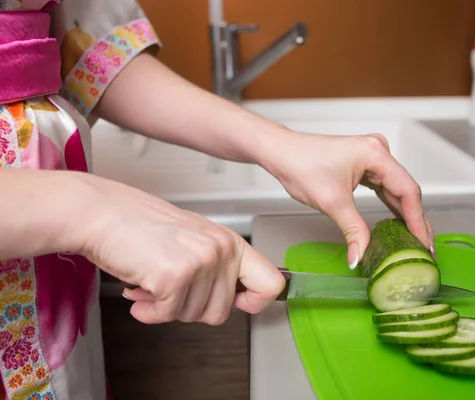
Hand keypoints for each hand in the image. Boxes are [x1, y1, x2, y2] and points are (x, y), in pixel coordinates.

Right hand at [80, 174, 284, 324]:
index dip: (256, 302)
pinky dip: (148, 311)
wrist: (101, 214)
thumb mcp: (193, 240)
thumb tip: (233, 300)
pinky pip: (166, 316)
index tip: (239, 304)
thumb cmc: (140, 225)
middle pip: (220, 312)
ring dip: (166, 306)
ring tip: (151, 279)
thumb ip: (216, 268)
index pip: (271, 283)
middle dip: (190, 307)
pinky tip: (139, 290)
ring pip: (192, 316)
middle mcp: (221, 250)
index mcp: (230, 242)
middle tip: (169, 287)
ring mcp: (200, 263)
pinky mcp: (175, 276)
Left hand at [261, 131, 433, 267]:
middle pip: (406, 191)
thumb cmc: (300, 164)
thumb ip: (353, 231)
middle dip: (416, 221)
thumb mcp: (331, 202)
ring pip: (397, 191)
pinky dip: (391, 207)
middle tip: (425, 250)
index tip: (424, 244)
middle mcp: (379, 152)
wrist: (281, 152)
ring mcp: (373, 157)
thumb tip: (362, 257)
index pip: (408, 191)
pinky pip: (385, 188)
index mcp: (376, 154)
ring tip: (415, 241)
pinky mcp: (365, 165)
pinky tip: (397, 224)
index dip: (418, 221)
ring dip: (405, 216)